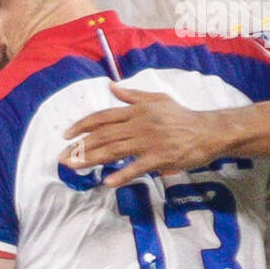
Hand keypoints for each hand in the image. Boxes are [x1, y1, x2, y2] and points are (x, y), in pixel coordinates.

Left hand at [60, 82, 227, 187]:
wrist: (207, 131)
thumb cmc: (181, 116)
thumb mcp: (157, 99)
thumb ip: (132, 95)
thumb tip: (111, 86)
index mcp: (136, 110)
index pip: (102, 117)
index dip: (82, 125)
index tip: (66, 135)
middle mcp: (139, 124)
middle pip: (103, 136)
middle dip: (80, 146)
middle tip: (62, 158)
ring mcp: (149, 142)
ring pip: (114, 150)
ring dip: (91, 159)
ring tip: (74, 167)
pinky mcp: (160, 158)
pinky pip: (137, 167)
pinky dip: (121, 175)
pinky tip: (107, 182)